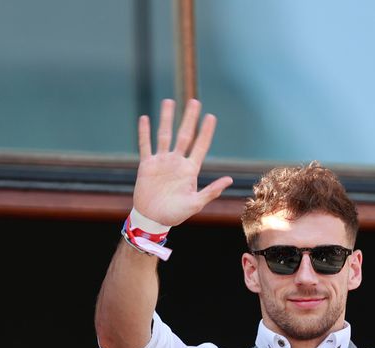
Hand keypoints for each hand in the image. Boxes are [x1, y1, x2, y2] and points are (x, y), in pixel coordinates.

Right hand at [133, 98, 232, 226]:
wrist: (153, 219)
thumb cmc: (175, 214)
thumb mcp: (195, 204)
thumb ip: (211, 191)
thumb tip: (230, 180)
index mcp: (190, 170)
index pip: (200, 146)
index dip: (206, 132)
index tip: (211, 117)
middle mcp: (177, 162)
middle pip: (184, 135)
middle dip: (189, 119)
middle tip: (194, 101)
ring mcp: (162, 162)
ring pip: (164, 135)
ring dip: (166, 118)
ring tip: (169, 101)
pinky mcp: (147, 165)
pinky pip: (145, 145)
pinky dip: (144, 132)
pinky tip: (145, 118)